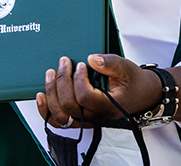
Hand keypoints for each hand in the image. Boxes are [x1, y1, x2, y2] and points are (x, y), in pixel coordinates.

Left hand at [34, 54, 160, 127]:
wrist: (140, 94)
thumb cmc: (132, 81)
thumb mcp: (126, 67)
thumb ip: (110, 63)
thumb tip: (91, 59)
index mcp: (109, 106)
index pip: (85, 97)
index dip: (78, 80)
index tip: (81, 64)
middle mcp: (97, 117)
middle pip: (70, 106)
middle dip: (62, 81)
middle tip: (63, 62)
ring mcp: (87, 120)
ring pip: (62, 116)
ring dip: (51, 94)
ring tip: (50, 74)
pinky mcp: (80, 119)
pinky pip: (59, 122)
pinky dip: (46, 110)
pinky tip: (41, 96)